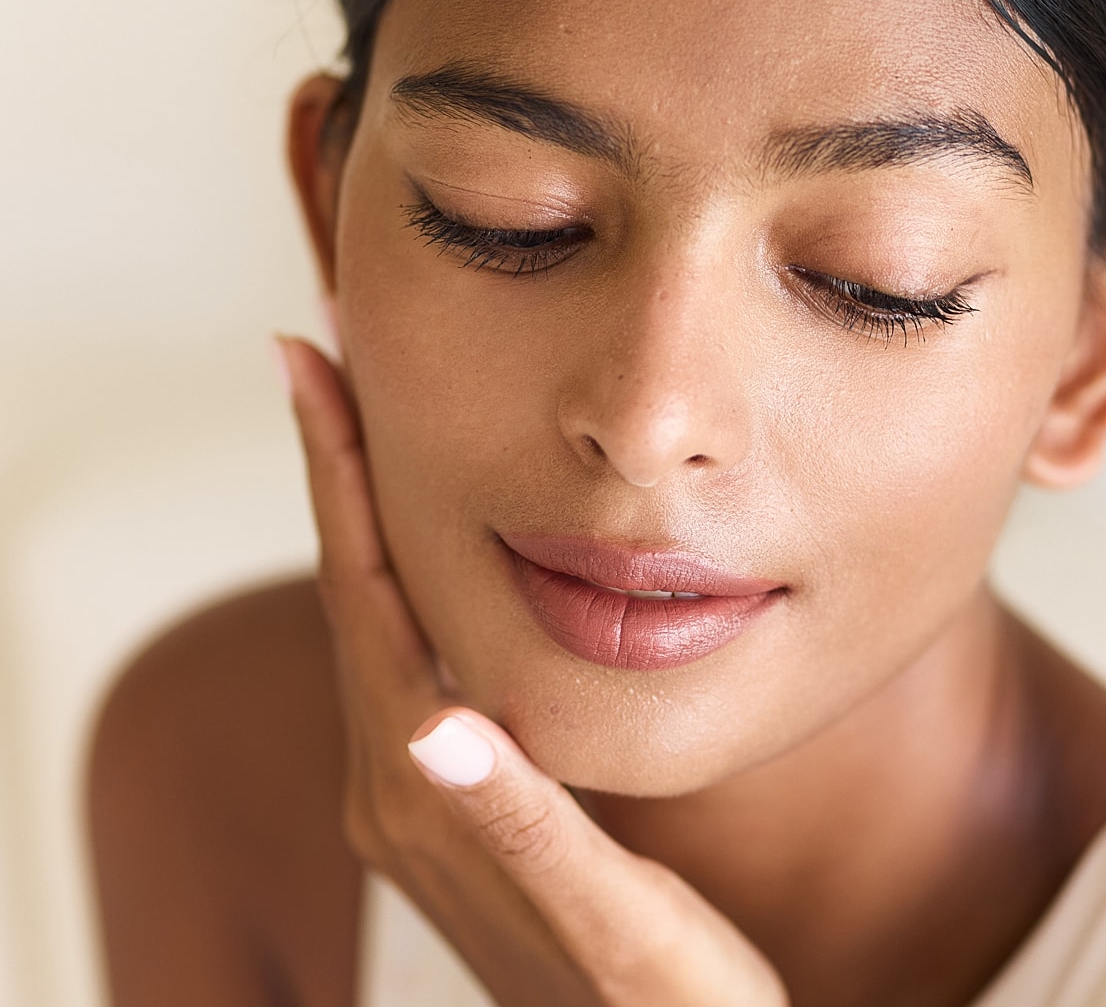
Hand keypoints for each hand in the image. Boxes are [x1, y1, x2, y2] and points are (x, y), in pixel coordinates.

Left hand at [277, 335, 787, 1006]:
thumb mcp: (615, 930)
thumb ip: (525, 830)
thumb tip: (441, 728)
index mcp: (424, 792)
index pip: (367, 598)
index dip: (340, 477)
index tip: (311, 363)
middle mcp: (399, 785)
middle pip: (356, 590)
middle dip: (338, 468)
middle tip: (328, 354)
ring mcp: (418, 793)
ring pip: (377, 617)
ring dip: (365, 512)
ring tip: (370, 420)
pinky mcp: (452, 799)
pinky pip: (410, 654)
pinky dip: (406, 573)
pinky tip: (434, 544)